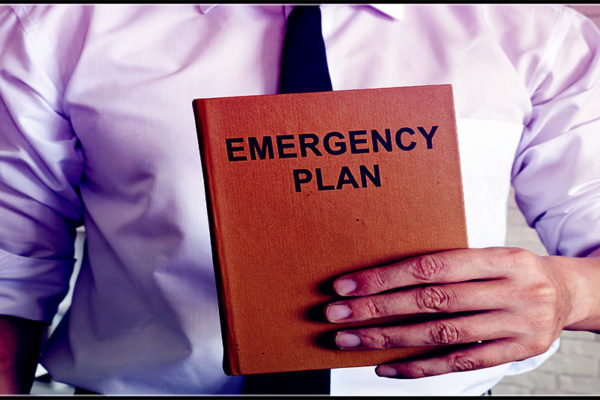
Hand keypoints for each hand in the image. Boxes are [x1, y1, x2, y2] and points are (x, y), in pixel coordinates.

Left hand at [324, 247, 581, 377]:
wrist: (569, 294)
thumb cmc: (514, 272)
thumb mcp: (490, 257)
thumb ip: (448, 266)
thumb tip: (383, 280)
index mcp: (501, 259)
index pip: (432, 267)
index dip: (386, 277)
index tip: (347, 285)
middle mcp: (512, 291)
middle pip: (433, 302)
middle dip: (378, 309)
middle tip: (337, 315)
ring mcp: (518, 325)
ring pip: (442, 335)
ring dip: (390, 340)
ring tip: (352, 340)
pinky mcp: (518, 352)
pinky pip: (461, 363)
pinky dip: (420, 368)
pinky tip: (388, 368)